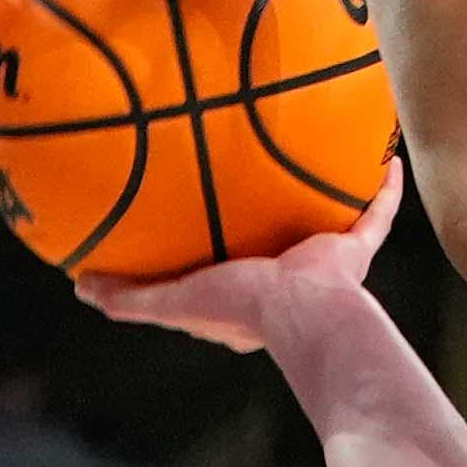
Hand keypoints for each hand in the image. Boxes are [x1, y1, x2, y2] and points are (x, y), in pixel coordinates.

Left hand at [74, 168, 400, 353]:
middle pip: (279, 236)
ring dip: (331, 194)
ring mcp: (325, 262)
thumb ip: (131, 298)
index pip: (228, 269)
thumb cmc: (241, 309)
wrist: (304, 312)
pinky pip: (374, 214)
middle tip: (262, 176)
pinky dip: (383, 189)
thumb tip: (80, 285)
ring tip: (327, 154)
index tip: (203, 222)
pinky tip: (386, 158)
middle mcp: (290, 276)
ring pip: (331, 221)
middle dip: (274, 213)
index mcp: (250, 294)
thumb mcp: (174, 301)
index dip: (216, 249)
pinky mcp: (354, 250)